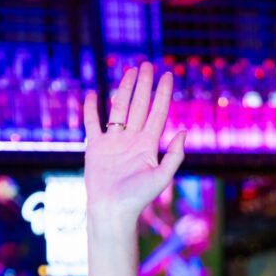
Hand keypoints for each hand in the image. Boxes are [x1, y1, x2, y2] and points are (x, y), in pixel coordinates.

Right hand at [83, 64, 185, 223]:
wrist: (112, 210)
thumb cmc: (138, 198)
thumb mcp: (161, 177)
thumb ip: (174, 155)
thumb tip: (184, 131)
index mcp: (148, 145)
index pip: (157, 113)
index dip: (163, 94)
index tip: (167, 75)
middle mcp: (132, 140)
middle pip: (139, 106)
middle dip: (144, 86)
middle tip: (147, 65)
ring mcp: (113, 142)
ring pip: (118, 109)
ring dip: (124, 90)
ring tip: (129, 71)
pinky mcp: (95, 147)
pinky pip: (93, 124)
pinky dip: (91, 109)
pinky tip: (91, 94)